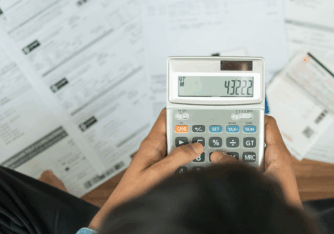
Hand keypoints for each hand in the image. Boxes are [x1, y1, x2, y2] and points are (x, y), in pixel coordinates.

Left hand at [88, 109, 202, 229]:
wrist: (124, 208)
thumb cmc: (134, 192)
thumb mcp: (158, 174)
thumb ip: (177, 158)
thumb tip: (195, 146)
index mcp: (152, 143)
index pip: (166, 117)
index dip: (181, 112)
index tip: (197, 113)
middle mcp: (156, 147)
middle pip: (177, 130)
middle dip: (192, 132)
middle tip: (208, 136)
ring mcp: (160, 158)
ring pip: (180, 145)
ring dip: (192, 148)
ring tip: (205, 151)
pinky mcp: (163, 168)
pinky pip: (179, 158)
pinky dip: (189, 160)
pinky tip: (197, 165)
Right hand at [210, 115, 301, 206]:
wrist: (280, 223)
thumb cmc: (279, 201)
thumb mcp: (255, 179)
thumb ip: (237, 166)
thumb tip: (218, 156)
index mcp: (279, 154)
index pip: (268, 125)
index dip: (254, 117)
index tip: (237, 115)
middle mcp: (275, 158)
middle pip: (254, 137)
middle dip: (238, 136)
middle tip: (221, 134)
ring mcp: (268, 168)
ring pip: (248, 152)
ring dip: (234, 151)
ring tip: (218, 150)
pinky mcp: (263, 178)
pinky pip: (248, 164)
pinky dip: (236, 163)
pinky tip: (223, 166)